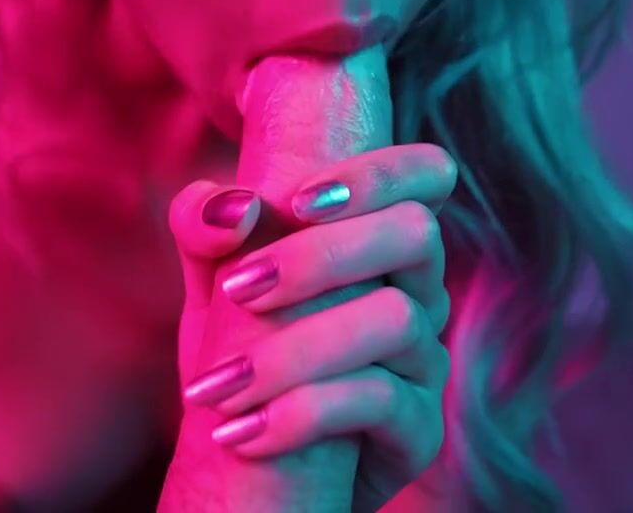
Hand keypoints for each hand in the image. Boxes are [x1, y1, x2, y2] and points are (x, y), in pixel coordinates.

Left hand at [167, 143, 457, 511]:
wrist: (252, 461)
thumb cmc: (243, 351)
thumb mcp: (213, 286)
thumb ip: (205, 229)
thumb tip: (232, 204)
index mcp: (380, 243)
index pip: (427, 175)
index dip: (379, 173)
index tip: (296, 201)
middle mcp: (419, 292)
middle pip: (417, 233)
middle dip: (319, 255)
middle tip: (235, 289)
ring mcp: (426, 361)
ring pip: (397, 319)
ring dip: (295, 348)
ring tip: (218, 385)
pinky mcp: (421, 429)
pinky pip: (381, 401)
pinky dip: (301, 413)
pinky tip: (240, 434)